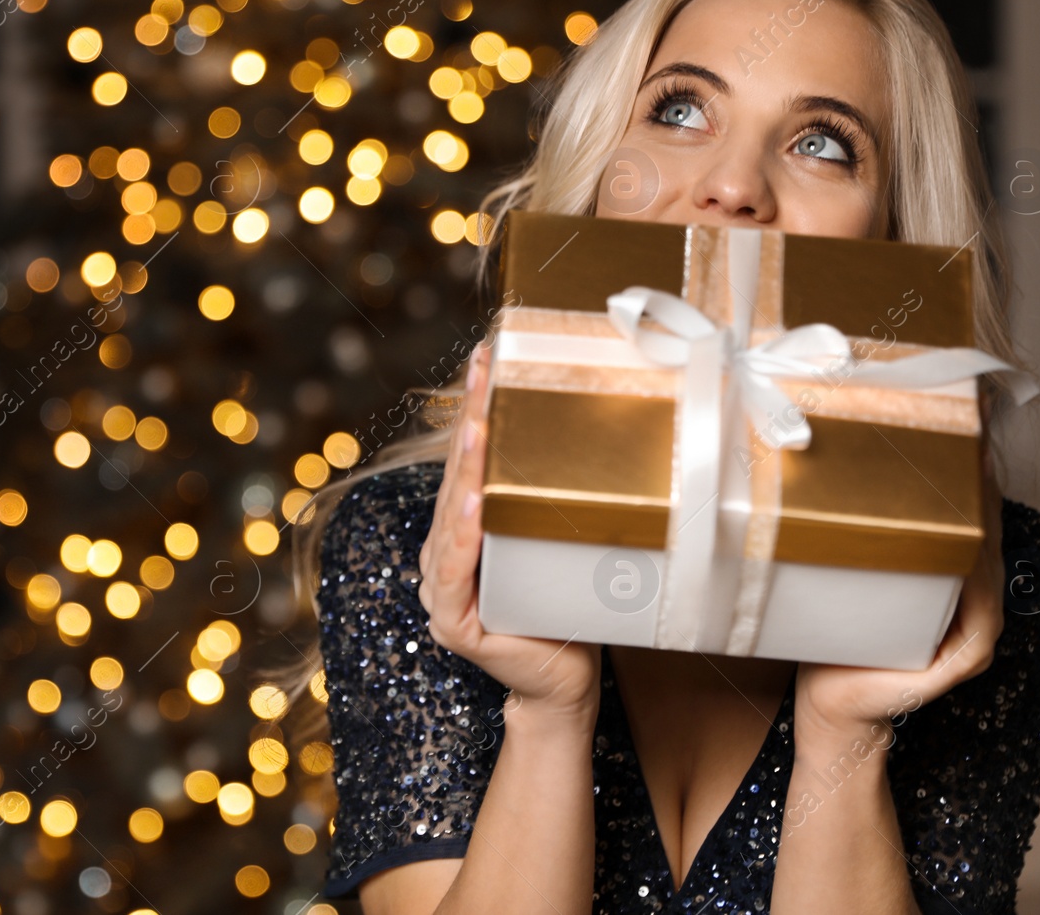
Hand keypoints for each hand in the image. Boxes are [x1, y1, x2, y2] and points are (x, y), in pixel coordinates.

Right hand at [416, 340, 601, 719]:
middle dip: (472, 419)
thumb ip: (551, 501)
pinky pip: (455, 570)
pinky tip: (473, 502)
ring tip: (481, 424)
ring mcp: (441, 590)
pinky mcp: (453, 623)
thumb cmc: (566, 609)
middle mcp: (441, 555)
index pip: (468, 461)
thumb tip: (598, 435)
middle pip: (457, 478)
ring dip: (466, 469)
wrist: (566, 683)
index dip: (475, 408)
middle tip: (485, 366)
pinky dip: (463, 536)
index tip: (487, 355)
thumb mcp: (558, 543)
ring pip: (451, 517)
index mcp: (461, 534)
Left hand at [793, 441, 1004, 743]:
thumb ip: (862, 537)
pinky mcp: (967, 657)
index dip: (972, 482)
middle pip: (987, 537)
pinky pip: (982, 611)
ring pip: (989, 567)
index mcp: (954, 584)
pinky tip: (969, 547)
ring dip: (983, 524)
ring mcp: (976, 632)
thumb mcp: (850, 576)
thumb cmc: (836, 635)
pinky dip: (976, 579)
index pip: (975, 524)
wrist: (828, 698)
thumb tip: (837, 476)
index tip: (960, 436)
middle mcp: (975, 605)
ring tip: (971, 478)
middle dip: (978, 489)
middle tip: (965, 441)